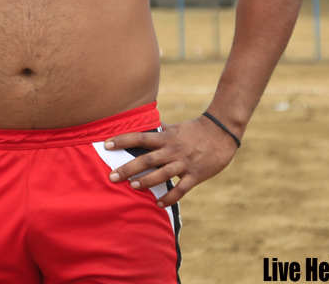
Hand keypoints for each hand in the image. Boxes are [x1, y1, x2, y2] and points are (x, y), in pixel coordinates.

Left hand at [103, 116, 238, 207]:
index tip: (106, 144)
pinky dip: (169, 197)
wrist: (222, 133)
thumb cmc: (196, 130)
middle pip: (147, 158)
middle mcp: (172, 149)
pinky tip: (158, 203)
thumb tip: (147, 125)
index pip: (140, 137)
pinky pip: (181, 189)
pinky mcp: (195, 174)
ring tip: (132, 187)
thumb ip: (161, 129)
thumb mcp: (176, 127)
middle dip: (128, 168)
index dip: (122, 140)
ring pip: (162, 173)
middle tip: (112, 176)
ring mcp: (184, 162)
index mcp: (166, 137)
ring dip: (147, 181)